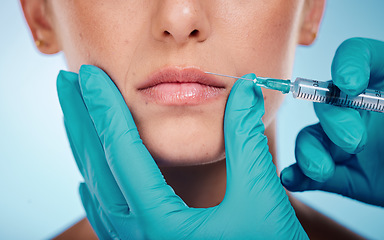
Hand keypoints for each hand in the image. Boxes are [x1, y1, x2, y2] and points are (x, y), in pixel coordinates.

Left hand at [57, 65, 306, 238]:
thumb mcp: (260, 199)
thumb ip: (247, 141)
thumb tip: (246, 90)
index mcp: (160, 222)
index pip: (122, 150)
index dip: (105, 106)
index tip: (89, 75)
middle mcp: (139, 237)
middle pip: (97, 165)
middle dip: (80, 118)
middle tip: (67, 82)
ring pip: (96, 188)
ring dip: (84, 146)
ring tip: (76, 114)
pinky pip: (105, 215)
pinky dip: (94, 186)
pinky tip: (88, 177)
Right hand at [281, 38, 383, 206]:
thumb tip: (361, 92)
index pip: (358, 56)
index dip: (348, 63)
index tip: (350, 82)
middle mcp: (362, 110)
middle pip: (328, 100)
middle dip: (334, 119)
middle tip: (355, 141)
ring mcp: (349, 143)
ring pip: (313, 138)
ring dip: (310, 152)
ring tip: (322, 169)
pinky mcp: (344, 173)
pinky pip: (313, 172)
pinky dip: (300, 175)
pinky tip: (294, 180)